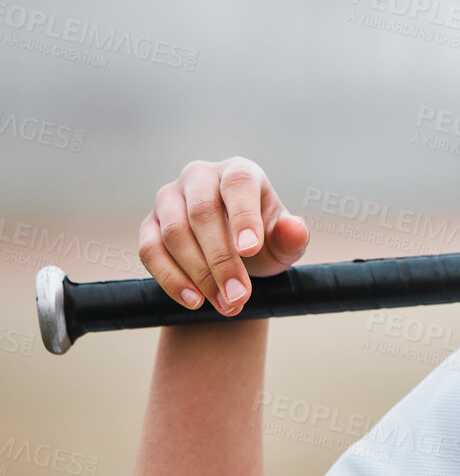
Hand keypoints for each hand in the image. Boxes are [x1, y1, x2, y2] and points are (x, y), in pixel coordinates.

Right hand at [138, 157, 309, 315]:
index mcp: (238, 172)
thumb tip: (295, 227)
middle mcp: (200, 177)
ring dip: (199, 274)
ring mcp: (169, 198)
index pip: (238, 184)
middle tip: (239, 295)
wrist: (235, 254)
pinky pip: (150, 250)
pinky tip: (194, 300)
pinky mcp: (149, 224)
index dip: (243, 216)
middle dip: (221, 260)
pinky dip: (170, 278)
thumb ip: (292, 237)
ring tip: (225, 304)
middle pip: (203, 213)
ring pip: (174, 233)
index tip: (250, 250)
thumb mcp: (284, 242)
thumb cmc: (262, 241)